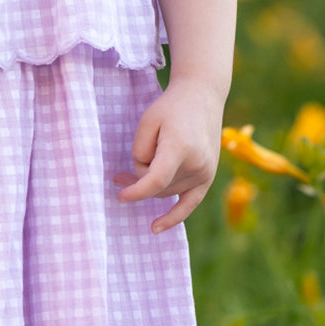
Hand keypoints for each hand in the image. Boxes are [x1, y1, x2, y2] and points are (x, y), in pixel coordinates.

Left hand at [112, 77, 223, 233]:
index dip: (136, 191)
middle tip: (116, 177)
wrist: (202, 97)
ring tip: (132, 172)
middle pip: (159, 185)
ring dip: (151, 184)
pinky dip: (173, 216)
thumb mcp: (147, 122)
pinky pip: (189, 204)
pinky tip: (155, 228)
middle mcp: (197, 163)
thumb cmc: (170, 107)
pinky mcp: (208, 177)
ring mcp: (205, 172)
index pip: (156, 180)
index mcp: (180, 147)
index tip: (120, 196)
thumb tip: (142, 178)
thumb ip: (140, 152)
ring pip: (167, 191)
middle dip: (138, 180)